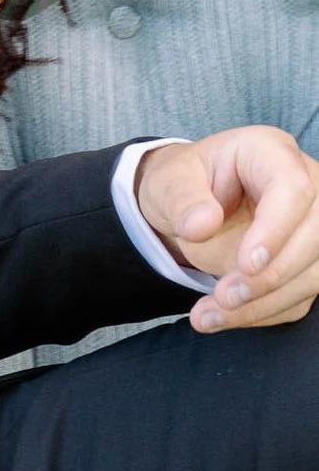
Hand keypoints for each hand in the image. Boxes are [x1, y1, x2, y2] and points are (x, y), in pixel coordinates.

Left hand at [136, 126, 318, 329]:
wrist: (190, 208)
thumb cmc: (184, 185)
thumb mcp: (168, 183)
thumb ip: (181, 200)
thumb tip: (201, 225)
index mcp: (270, 153)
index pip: (294, 188)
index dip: (276, 230)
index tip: (246, 264)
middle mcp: (306, 184)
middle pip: (316, 234)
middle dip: (271, 276)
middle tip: (223, 297)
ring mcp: (312, 225)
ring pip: (315, 272)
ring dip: (265, 302)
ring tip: (208, 315)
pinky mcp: (307, 261)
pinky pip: (299, 295)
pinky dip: (263, 312)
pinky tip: (221, 318)